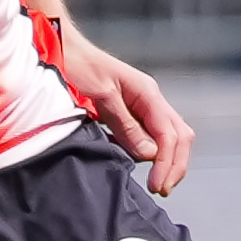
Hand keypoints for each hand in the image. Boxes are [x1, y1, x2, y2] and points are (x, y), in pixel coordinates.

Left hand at [57, 22, 194, 194]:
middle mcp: (151, 100)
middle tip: (162, 189)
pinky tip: (139, 166)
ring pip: (169, 138)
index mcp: (147, 93)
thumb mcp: (100, 97)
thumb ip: (125, 125)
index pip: (169, 134)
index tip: (158, 185)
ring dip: (166, 161)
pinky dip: (150, 154)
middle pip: (179, 137)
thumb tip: (149, 154)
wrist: (62, 51)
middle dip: (175, 165)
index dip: (166, 162)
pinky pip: (149, 137)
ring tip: (156, 183)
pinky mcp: (131, 114)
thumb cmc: (78, 67)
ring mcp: (143, 107)